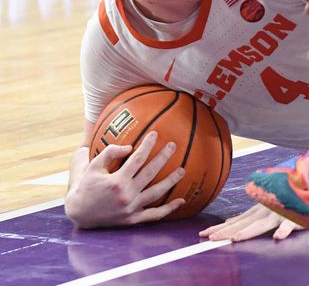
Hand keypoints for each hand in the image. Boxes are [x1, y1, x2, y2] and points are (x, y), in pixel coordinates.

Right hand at [65, 131, 184, 227]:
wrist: (78, 213)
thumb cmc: (86, 185)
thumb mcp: (93, 166)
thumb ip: (110, 153)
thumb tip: (130, 147)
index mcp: (116, 181)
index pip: (137, 159)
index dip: (147, 145)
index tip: (155, 134)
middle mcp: (126, 195)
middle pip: (150, 173)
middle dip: (163, 157)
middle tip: (173, 146)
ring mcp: (131, 208)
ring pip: (156, 193)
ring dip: (171, 181)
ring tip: (182, 170)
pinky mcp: (133, 219)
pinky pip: (154, 215)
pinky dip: (168, 209)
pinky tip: (181, 201)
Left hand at [199, 204, 303, 241]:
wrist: (306, 184)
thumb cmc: (285, 198)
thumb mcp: (264, 206)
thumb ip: (249, 215)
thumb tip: (230, 221)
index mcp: (257, 210)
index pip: (236, 220)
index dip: (220, 227)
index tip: (204, 234)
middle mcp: (265, 211)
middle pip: (243, 224)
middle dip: (226, 231)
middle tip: (211, 238)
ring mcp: (279, 214)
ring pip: (262, 224)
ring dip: (249, 231)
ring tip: (236, 239)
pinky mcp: (295, 216)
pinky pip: (290, 224)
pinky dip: (284, 230)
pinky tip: (278, 237)